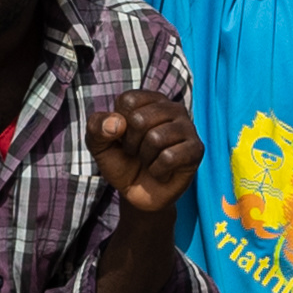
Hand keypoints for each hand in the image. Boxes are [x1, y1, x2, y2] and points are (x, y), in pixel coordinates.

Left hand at [89, 86, 201, 215]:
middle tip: (137, 153)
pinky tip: (162, 171)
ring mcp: (188, 127)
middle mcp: (172, 107)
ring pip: (155, 138)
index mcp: (149, 99)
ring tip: (150, 161)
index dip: (118, 126)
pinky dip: (157, 171)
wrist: (137, 193)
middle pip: (139, 120)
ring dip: (145, 158)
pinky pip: (169, 157)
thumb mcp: (99, 144)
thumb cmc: (122, 162)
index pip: (127, 101)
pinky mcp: (196, 149)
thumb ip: (97, 127)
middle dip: (131, 144)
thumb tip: (117, 124)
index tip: (124, 137)